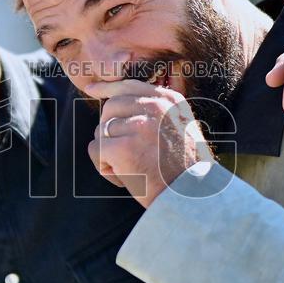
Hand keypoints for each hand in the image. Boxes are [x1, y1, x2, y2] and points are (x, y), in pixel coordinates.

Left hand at [84, 79, 213, 207]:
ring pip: (102, 131)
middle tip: (126, 154)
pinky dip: (104, 166)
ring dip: (109, 152)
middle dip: (110, 130)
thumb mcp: (180, 128)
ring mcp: (138, 126)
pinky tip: (123, 177)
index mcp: (169, 100)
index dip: (107, 88)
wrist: (191, 197)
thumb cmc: (184, 169)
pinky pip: (96, 150)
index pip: (129, 85)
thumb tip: (120, 100)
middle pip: (110, 108)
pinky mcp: (122, 147)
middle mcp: (154, 107)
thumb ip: (156, 111)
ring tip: (132, 168)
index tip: (92, 89)